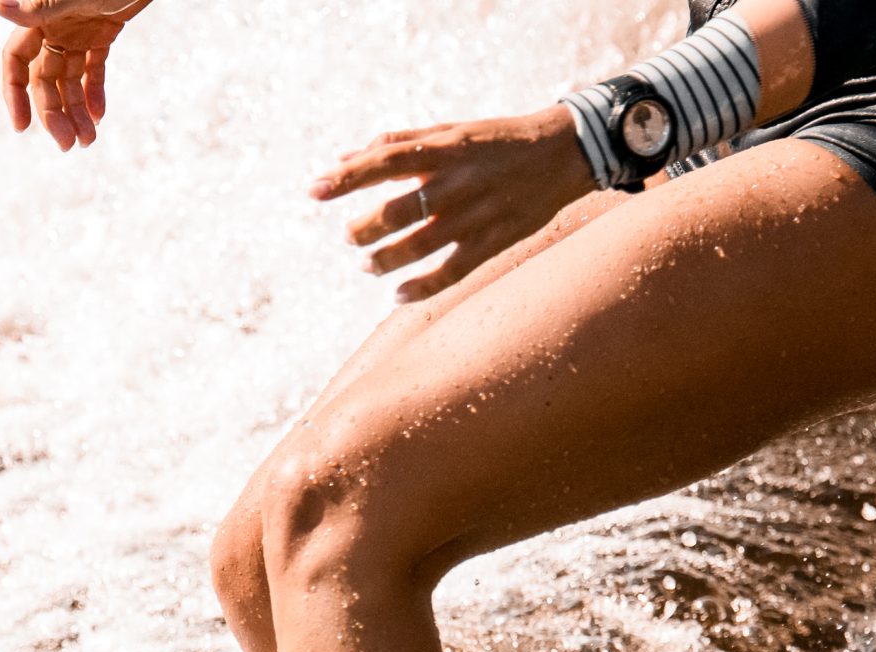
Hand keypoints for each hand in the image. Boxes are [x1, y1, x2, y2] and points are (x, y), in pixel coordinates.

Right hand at [0, 0, 150, 150]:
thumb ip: (38, 6)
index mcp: (40, 16)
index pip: (17, 61)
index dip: (16, 94)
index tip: (22, 129)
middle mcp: (54, 25)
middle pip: (46, 79)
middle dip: (54, 114)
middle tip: (68, 146)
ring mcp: (77, 30)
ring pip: (70, 79)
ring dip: (76, 110)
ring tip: (88, 141)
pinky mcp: (102, 32)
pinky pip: (94, 68)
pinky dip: (95, 91)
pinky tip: (99, 117)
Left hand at [311, 108, 599, 300]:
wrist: (559, 154)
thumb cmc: (492, 141)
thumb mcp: (447, 132)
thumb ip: (395, 144)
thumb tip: (343, 160)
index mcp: (442, 150)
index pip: (385, 162)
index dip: (347, 177)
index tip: (315, 189)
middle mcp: (456, 183)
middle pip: (397, 211)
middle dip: (364, 229)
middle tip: (350, 237)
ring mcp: (474, 215)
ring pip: (418, 246)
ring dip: (385, 260)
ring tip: (368, 265)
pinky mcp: (492, 242)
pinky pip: (450, 272)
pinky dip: (420, 288)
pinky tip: (398, 295)